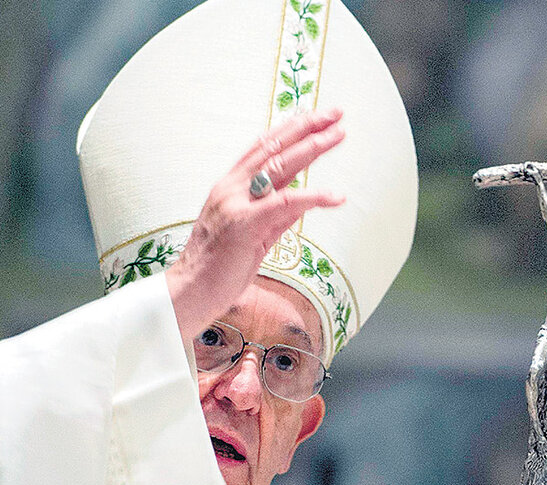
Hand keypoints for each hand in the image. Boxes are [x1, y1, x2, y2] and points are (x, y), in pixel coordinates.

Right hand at [165, 109, 344, 342]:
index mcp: (229, 186)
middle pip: (274, 147)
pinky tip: (337, 195)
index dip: (289, 128)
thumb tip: (303, 199)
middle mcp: (231, 187)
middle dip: (307, 127)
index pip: (262, 147)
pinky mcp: (246, 225)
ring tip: (339, 135)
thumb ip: (276, 214)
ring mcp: (237, 204)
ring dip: (313, 148)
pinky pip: (286, 203)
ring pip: (280, 166)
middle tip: (335, 113)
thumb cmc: (219, 267)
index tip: (314, 115)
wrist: (189, 292)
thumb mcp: (252, 233)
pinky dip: (314, 196)